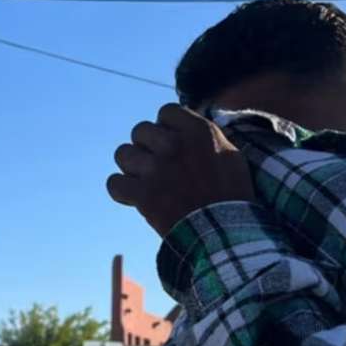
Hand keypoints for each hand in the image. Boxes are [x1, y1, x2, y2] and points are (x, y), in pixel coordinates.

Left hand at [107, 104, 254, 236]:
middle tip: (157, 164)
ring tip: (145, 180)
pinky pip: (114, 183)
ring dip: (131, 167)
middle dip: (146, 146)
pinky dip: (121, 191)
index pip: (165, 112)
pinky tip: (133, 196)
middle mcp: (174, 145)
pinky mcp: (143, 194)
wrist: (226, 233)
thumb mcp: (229, 155)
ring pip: (123, 154)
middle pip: (140, 130)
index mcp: (198, 131)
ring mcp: (156, 169)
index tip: (170, 142)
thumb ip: (203, 135)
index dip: (165, 128)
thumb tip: (183, 126)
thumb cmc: (231, 195)